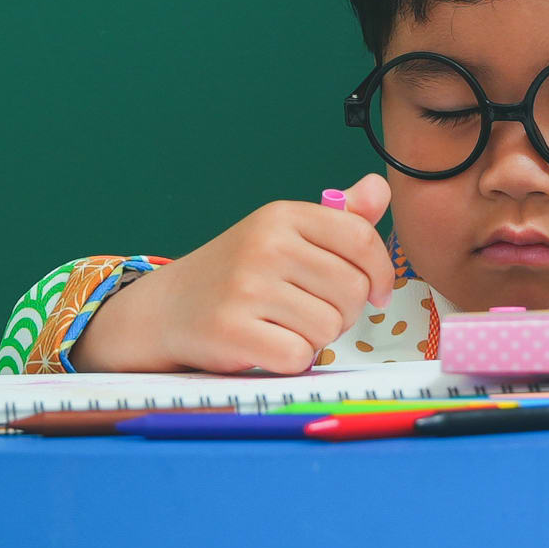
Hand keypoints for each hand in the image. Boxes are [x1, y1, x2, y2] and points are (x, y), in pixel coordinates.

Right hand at [76, 178, 395, 374]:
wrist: (168, 309)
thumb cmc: (237, 274)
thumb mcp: (283, 235)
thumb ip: (337, 218)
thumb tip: (379, 187)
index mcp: (283, 216)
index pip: (360, 238)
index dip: (380, 273)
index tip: (377, 293)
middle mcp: (265, 245)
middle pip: (352, 290)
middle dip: (344, 312)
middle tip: (312, 312)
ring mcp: (246, 287)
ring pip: (329, 327)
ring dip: (315, 337)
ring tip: (284, 326)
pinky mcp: (231, 330)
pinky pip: (298, 356)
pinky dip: (291, 360)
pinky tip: (269, 345)